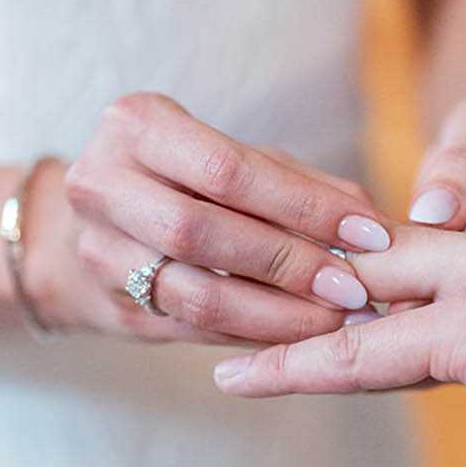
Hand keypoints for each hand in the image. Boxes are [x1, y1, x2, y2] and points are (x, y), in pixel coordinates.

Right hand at [23, 93, 393, 345]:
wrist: (89, 224)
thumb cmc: (183, 180)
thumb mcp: (232, 159)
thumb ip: (298, 184)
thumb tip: (376, 224)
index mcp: (136, 126)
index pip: (229, 171)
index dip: (304, 206)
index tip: (371, 235)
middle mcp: (101, 184)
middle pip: (202, 233)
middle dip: (288, 264)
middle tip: (355, 290)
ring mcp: (97, 250)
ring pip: (194, 294)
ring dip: (275, 315)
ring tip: (335, 322)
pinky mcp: (108, 305)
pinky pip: (192, 329)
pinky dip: (252, 335)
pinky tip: (300, 340)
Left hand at [213, 180, 465, 466]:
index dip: (422, 250)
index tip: (373, 262)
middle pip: (404, 245)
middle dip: (331, 266)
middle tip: (261, 277)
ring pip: (368, 292)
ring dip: (292, 315)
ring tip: (225, 334)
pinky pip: (362, 351)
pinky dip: (296, 368)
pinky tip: (241, 381)